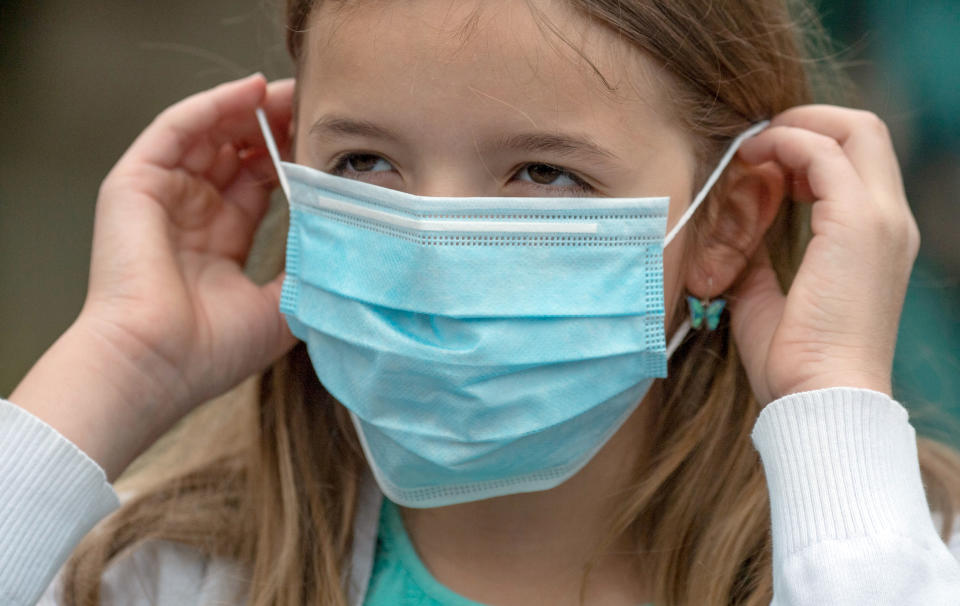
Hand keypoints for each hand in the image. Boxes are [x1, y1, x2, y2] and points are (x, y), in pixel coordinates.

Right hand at [10, 74, 297, 476]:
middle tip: (317, 105)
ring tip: (293, 90)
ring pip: (209, 132)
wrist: (155, 365)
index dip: (292, 159)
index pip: (258, 183)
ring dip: (251, 108)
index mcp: (219, 241)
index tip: (329, 142)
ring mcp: (160, 195)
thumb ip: (306, 271)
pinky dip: (214, 105)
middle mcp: (189, 213)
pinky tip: (252, 90)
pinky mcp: (134, 183)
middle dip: (277, 126)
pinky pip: (178, 129)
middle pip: (236, 151)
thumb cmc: (211, 350)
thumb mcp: (279, 307)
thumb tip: (345, 243)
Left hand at [730, 106, 918, 404]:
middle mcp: (890, 221)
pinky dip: (786, 144)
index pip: (858, 159)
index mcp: (877, 239)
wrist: (820, 398)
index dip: (809, 145)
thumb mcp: (765, 297)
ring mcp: (881, 220)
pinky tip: (751, 160)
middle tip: (757, 141)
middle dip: (808, 120)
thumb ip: (756, 258)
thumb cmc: (793, 363)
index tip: (761, 159)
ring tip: (750, 149)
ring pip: (854, 129)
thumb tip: (733, 234)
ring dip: (795, 128)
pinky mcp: (859, 224)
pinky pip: (823, 155)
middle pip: (865, 129)